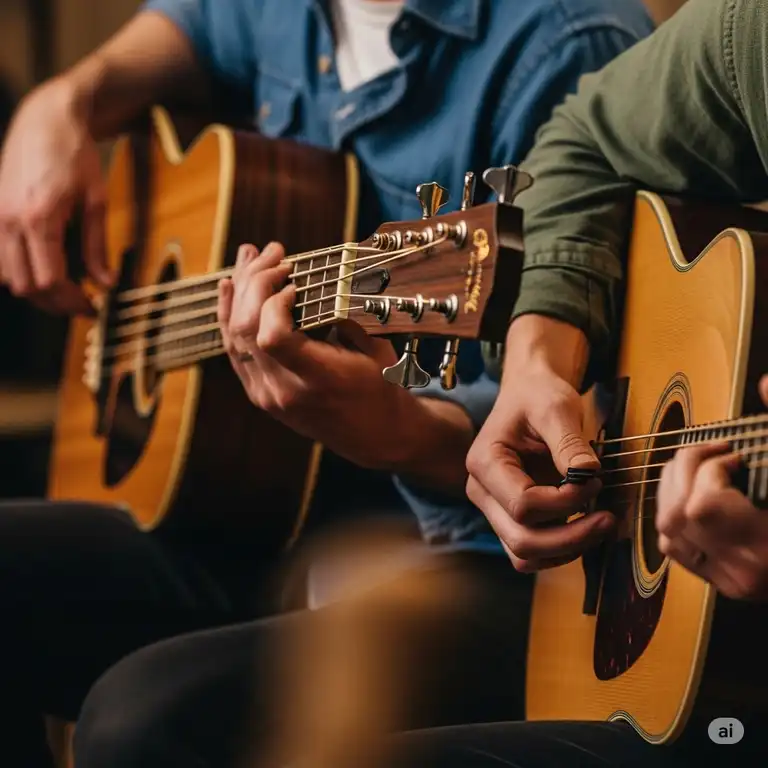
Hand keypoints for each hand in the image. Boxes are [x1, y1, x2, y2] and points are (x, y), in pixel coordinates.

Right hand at [0, 79, 113, 314]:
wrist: (44, 119)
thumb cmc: (75, 155)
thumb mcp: (97, 200)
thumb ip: (98, 245)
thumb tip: (106, 283)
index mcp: (39, 217)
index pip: (49, 280)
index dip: (72, 300)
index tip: (92, 306)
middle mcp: (9, 220)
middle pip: (27, 285)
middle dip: (56, 302)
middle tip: (82, 305)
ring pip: (8, 277)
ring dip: (36, 290)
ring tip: (66, 290)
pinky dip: (20, 272)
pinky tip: (44, 269)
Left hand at [217, 241, 469, 475]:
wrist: (373, 436)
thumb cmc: (382, 388)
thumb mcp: (377, 349)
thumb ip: (349, 314)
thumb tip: (325, 274)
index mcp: (318, 380)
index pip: (272, 337)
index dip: (275, 301)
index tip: (296, 282)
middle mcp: (284, 390)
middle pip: (247, 329)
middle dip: (256, 281)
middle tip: (274, 252)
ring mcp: (266, 394)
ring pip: (234, 335)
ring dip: (240, 290)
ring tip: (250, 256)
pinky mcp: (258, 392)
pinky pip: (234, 349)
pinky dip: (229, 314)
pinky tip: (230, 286)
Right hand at [466, 316, 614, 571]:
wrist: (530, 393)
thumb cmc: (538, 396)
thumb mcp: (556, 408)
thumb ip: (569, 443)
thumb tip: (588, 476)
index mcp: (484, 463)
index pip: (522, 504)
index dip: (564, 502)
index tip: (595, 481)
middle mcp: (482, 492)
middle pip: (521, 541)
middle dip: (570, 537)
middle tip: (608, 517)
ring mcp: (494, 508)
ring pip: (525, 556)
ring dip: (567, 549)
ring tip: (601, 524)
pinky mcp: (512, 517)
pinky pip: (533, 552)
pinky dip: (562, 549)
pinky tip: (587, 526)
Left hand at [656, 376, 767, 600]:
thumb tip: (765, 383)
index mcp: (766, 543)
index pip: (705, 504)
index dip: (712, 468)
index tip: (734, 455)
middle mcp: (742, 567)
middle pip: (680, 516)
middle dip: (684, 471)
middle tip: (709, 453)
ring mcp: (729, 578)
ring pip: (669, 532)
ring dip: (674, 489)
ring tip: (699, 469)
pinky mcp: (722, 583)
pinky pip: (674, 549)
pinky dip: (674, 517)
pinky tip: (694, 497)